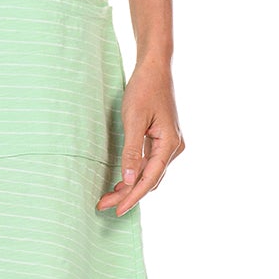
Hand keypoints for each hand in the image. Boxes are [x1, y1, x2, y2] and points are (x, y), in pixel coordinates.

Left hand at [97, 61, 183, 216]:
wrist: (155, 68)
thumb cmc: (144, 89)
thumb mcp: (133, 120)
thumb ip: (132, 151)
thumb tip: (129, 180)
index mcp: (170, 144)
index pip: (150, 179)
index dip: (133, 196)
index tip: (117, 209)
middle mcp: (173, 147)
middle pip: (150, 180)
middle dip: (128, 194)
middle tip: (104, 206)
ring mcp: (169, 144)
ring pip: (150, 173)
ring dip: (131, 186)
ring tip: (108, 197)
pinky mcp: (162, 139)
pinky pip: (150, 163)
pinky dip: (136, 174)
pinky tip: (122, 181)